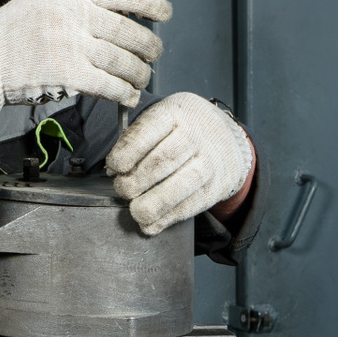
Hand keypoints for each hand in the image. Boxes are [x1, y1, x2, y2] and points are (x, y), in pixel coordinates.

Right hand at [0, 0, 170, 121]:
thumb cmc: (18, 29)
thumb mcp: (49, 0)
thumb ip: (83, 4)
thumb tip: (125, 16)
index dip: (150, 5)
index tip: (163, 14)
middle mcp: (76, 16)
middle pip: (129, 32)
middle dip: (148, 46)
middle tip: (154, 54)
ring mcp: (73, 47)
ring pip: (124, 61)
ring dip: (139, 74)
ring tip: (141, 78)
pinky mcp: (70, 76)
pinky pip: (109, 85)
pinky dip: (124, 92)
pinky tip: (128, 95)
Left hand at [106, 92, 253, 235]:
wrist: (225, 138)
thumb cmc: (181, 129)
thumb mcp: (161, 119)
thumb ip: (136, 139)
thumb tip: (112, 169)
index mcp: (175, 113)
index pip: (149, 130)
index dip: (128, 151)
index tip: (114, 167)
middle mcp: (195, 136)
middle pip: (163, 160)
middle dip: (136, 180)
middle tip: (122, 189)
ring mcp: (208, 162)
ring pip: (180, 185)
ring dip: (153, 203)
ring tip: (136, 210)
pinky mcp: (215, 187)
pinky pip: (190, 205)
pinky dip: (167, 218)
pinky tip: (150, 223)